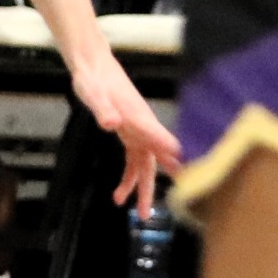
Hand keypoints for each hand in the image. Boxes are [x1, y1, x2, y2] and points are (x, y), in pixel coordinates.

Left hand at [71, 46, 181, 215]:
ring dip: (142, 188)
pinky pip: (134, 159)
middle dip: (154, 186)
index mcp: (138, 117)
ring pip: (145, 164)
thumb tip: (112, 123)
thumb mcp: (93, 93)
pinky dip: (129, 176)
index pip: (159, 138)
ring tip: (138, 212)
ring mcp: (137, 130)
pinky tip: (119, 192)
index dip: (171, 154)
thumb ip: (103, 109)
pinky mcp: (129, 132)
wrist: (92, 65)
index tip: (185, 171)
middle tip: (154, 211)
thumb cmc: (94, 78)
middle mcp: (143, 126)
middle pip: (154, 160)